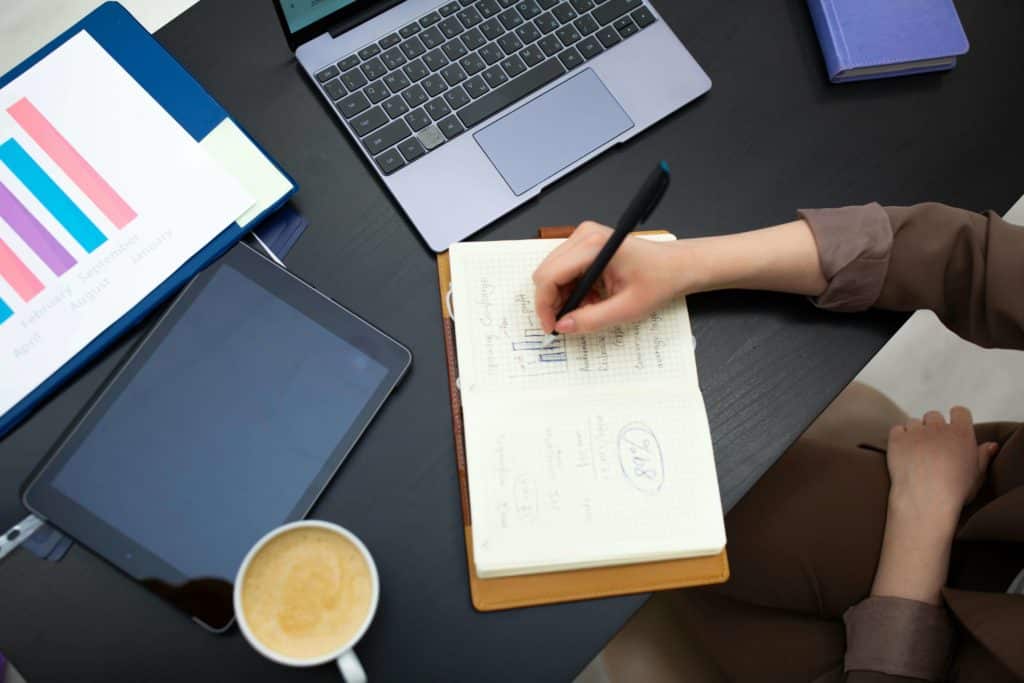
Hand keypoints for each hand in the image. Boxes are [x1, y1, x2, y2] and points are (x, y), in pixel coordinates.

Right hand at [532, 221, 692, 333]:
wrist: (677, 266)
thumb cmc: (660, 279)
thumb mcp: (628, 308)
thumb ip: (592, 319)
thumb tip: (563, 326)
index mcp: (594, 245)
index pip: (549, 276)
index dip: (545, 305)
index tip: (552, 327)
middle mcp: (585, 235)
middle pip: (546, 273)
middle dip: (553, 302)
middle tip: (569, 322)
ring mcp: (584, 237)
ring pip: (553, 273)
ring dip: (564, 296)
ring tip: (589, 309)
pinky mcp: (585, 243)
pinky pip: (564, 270)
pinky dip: (572, 289)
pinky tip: (591, 299)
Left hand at [886, 407, 996, 533]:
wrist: (926, 497)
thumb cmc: (955, 490)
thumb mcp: (977, 475)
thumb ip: (983, 456)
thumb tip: (991, 445)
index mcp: (961, 433)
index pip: (960, 412)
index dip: (956, 419)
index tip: (953, 429)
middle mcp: (938, 427)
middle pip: (933, 415)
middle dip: (933, 427)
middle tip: (932, 445)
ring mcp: (916, 431)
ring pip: (914, 422)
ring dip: (915, 432)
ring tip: (916, 451)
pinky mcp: (897, 438)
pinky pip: (897, 429)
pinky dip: (899, 437)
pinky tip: (902, 451)